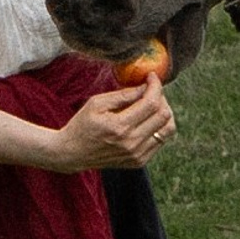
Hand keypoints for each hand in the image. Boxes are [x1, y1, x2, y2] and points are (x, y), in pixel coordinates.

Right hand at [50, 76, 176, 170]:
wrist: (71, 153)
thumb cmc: (81, 125)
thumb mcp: (96, 103)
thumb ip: (123, 94)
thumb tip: (145, 86)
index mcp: (119, 127)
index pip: (151, 103)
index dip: (156, 86)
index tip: (152, 77)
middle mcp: (131, 143)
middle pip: (164, 115)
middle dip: (161, 97)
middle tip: (151, 90)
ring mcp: (137, 154)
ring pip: (168, 129)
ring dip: (165, 113)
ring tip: (152, 105)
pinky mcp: (139, 161)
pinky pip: (161, 140)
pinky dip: (159, 127)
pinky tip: (147, 120)